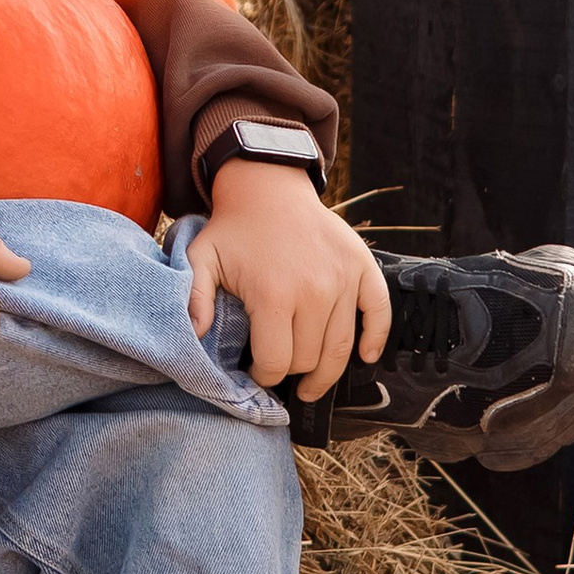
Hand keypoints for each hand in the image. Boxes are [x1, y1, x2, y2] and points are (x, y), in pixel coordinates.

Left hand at [187, 160, 387, 402]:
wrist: (269, 189)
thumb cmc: (234, 230)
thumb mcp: (201, 259)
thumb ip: (195, 298)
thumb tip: (193, 335)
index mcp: (274, 294)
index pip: (277, 362)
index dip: (264, 376)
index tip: (257, 372)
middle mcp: (314, 291)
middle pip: (309, 359)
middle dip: (292, 372)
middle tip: (280, 369)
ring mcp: (343, 279)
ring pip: (341, 347)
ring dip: (327, 372)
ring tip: (312, 384)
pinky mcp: (363, 267)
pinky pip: (379, 313)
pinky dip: (376, 339)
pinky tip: (364, 357)